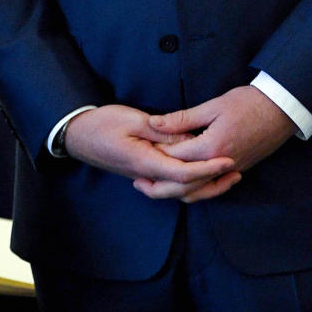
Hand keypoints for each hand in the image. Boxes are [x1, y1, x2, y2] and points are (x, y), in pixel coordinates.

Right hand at [64, 104, 240, 201]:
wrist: (76, 135)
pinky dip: (190, 182)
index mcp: (144, 162)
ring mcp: (144, 176)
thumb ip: (162, 131)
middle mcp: (145, 174)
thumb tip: (187, 138)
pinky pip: (170, 184)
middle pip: (184, 189)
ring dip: (204, 186)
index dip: (208, 168)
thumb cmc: (102, 123)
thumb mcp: (133, 120)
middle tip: (236, 170)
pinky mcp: (144, 173)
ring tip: (227, 175)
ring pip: (178, 191)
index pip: (183, 173)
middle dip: (212, 183)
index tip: (229, 160)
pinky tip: (203, 173)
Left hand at [145, 86, 296, 202]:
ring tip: (157, 187)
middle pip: (183, 185)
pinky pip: (212, 187)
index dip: (154, 157)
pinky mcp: (239, 169)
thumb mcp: (214, 105)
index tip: (138, 154)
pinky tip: (185, 182)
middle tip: (139, 183)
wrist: (283, 108)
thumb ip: (182, 118)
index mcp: (211, 147)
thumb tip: (154, 123)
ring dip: (176, 192)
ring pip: (198, 191)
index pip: (174, 158)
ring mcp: (231, 170)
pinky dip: (196, 189)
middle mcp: (220, 165)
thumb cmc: (249, 102)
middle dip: (159, 186)